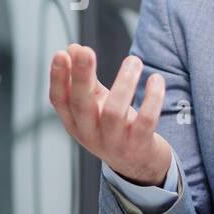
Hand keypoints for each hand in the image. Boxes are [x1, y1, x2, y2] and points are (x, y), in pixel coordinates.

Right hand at [48, 43, 172, 185]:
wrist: (139, 165)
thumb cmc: (115, 128)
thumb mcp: (96, 105)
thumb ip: (86, 79)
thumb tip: (72, 48)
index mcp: (75, 122)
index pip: (59, 100)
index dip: (58, 78)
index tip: (61, 54)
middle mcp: (90, 134)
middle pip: (81, 105)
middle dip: (81, 77)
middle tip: (86, 51)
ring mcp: (114, 143)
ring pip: (114, 112)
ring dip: (123, 83)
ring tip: (134, 60)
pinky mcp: (139, 146)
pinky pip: (145, 121)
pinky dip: (152, 99)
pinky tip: (156, 79)